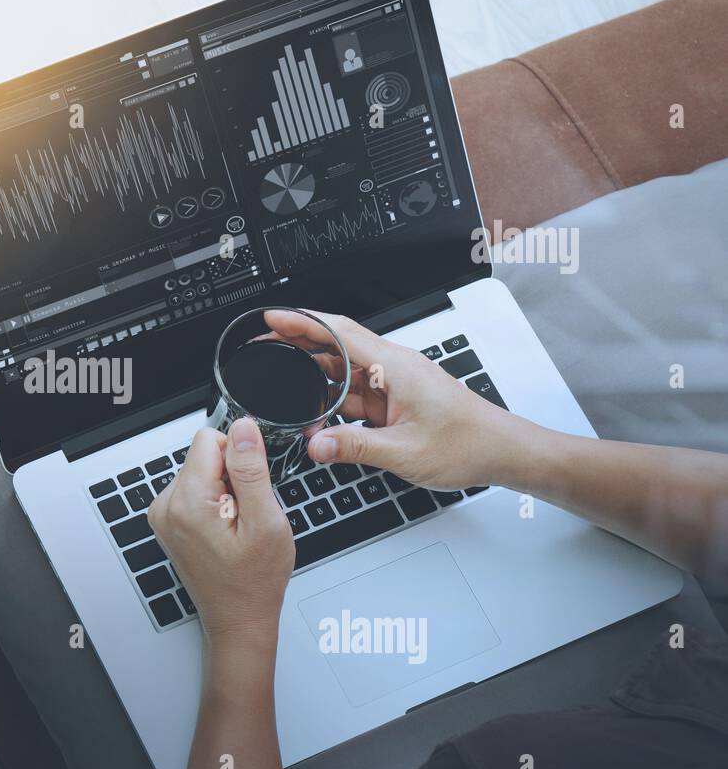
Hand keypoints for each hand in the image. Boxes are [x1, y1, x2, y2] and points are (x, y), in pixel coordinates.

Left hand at [147, 419, 294, 644]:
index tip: (250, 489)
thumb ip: (251, 470)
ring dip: (224, 492)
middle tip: (245, 516)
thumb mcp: (266, 522)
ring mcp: (164, 515)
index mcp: (187, 501)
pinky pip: (195, 491)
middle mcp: (166, 505)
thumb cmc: (253, 581)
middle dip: (232, 477)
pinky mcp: (168, 522)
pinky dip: (214, 504)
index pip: (209, 439)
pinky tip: (225, 531)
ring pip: (201, 472)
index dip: (240, 458)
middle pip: (204, 456)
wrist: (238, 618)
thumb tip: (242, 428)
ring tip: (236, 528)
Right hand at [264, 309, 529, 489]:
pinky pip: (357, 393)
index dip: (304, 322)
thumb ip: (354, 448)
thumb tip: (316, 444)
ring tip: (282, 378)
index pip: (340, 332)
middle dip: (300, 342)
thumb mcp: (405, 451)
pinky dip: (333, 399)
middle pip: (337, 346)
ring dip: (315, 375)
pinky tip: (316, 412)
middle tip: (266, 343)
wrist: (503, 451)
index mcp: (395, 367)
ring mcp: (395, 384)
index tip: (275, 317)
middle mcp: (394, 368)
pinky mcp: (397, 400)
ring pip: (345, 371)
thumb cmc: (469, 444)